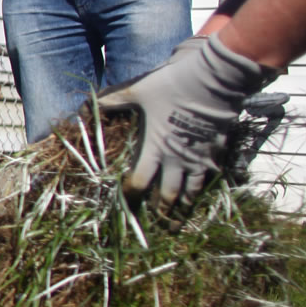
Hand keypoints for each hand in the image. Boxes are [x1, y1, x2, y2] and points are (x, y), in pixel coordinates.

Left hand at [97, 33, 276, 208]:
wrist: (217, 78)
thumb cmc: (174, 85)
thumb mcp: (138, 91)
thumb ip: (113, 100)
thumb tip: (88, 104)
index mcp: (156, 147)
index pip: (140, 180)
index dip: (131, 195)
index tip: (126, 204)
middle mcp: (178, 158)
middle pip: (168, 194)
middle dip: (161, 214)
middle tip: (157, 228)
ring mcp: (201, 157)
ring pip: (192, 192)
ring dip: (183, 209)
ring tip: (178, 223)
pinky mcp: (218, 151)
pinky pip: (211, 177)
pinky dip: (204, 189)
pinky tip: (200, 195)